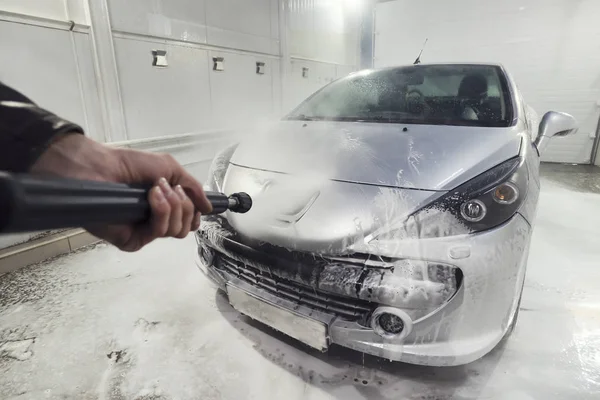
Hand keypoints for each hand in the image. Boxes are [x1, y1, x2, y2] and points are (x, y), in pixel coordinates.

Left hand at [30, 133, 212, 251]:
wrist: (99, 168)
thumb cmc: (128, 165)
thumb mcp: (170, 168)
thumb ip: (193, 187)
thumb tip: (209, 206)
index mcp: (164, 207)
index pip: (189, 221)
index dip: (195, 212)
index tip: (195, 201)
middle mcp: (155, 221)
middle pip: (186, 228)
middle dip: (184, 205)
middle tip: (169, 188)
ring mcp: (144, 231)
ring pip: (176, 231)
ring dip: (172, 206)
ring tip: (156, 189)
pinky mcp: (132, 240)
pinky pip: (158, 233)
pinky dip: (161, 213)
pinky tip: (151, 198)